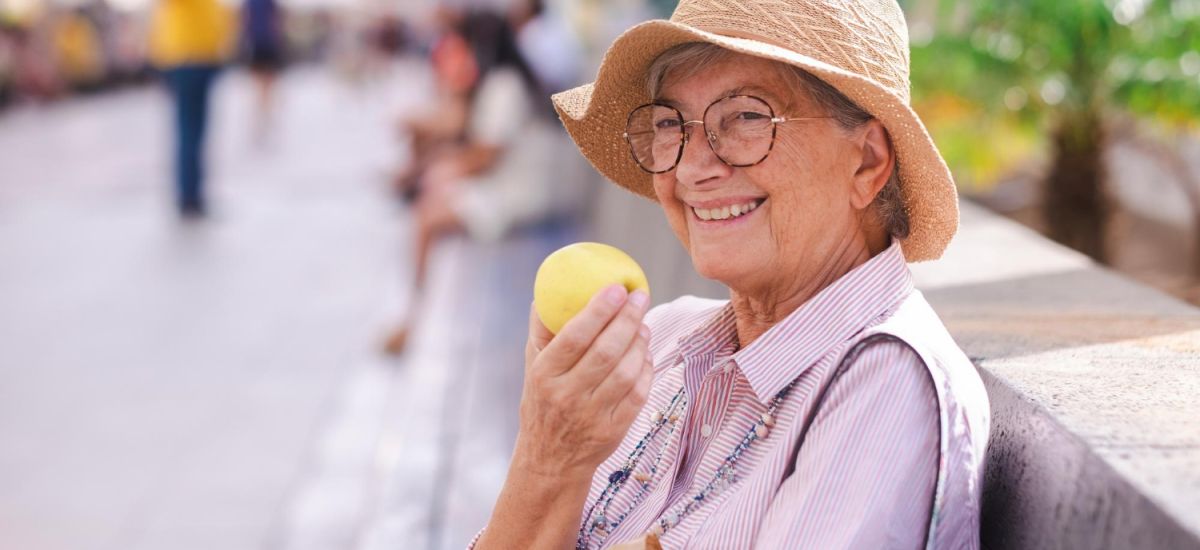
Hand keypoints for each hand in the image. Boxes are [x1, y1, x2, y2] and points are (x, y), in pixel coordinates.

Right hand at [514, 285, 654, 477]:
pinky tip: (645, 353)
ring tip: (643, 324)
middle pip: (605, 352)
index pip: (573, 338)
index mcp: (544, 376)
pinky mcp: (614, 430)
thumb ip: (542, 332)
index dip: (598, 311)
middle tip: (640, 297)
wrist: (551, 460)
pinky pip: (638, 394)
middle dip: (627, 320)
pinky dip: (646, 369)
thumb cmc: (542, 402)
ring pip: (626, 372)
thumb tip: (547, 293)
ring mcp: (592, 415)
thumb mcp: (532, 368)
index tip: (617, 288)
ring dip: (640, 344)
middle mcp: (566, 396)